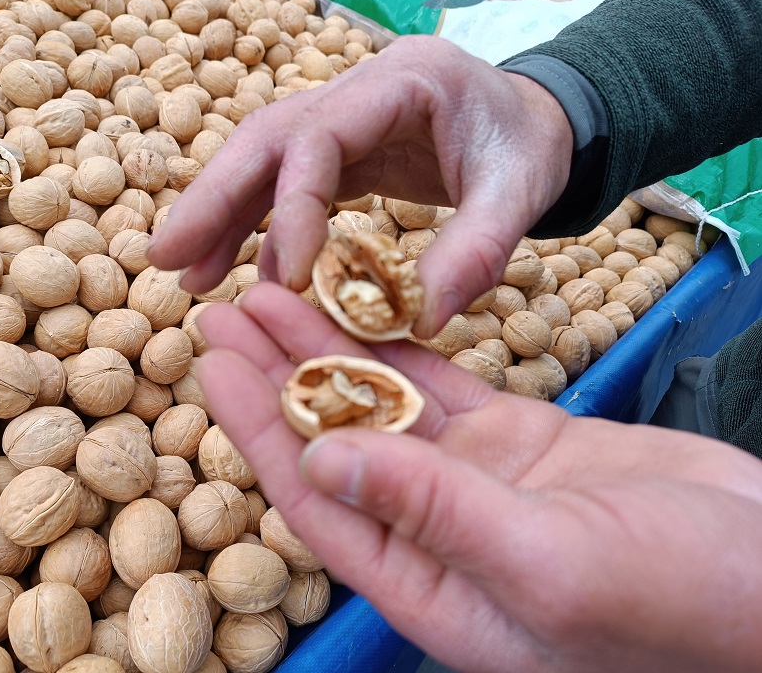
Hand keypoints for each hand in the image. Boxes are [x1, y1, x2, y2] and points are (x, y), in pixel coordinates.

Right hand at [147, 35, 572, 337]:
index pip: (321, 137)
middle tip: (165, 256)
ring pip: (264, 160)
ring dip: (222, 216)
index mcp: (401, 82)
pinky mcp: (343, 151)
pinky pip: (287, 185)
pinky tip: (243, 273)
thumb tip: (423, 321)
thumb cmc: (530, 147)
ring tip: (187, 274)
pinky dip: (261, 229)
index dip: (291, 207)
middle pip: (266, 137)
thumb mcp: (522, 191)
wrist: (537, 122)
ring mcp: (344, 118)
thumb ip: (479, 248)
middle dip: (213, 196)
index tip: (286, 280)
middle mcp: (358, 92)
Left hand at [197, 282, 761, 672]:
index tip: (213, 361)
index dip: (256, 428)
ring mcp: (472, 483)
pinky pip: (437, 387)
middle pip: (331, 442)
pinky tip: (355, 308)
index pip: (314, 498)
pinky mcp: (513, 443)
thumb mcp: (549, 561)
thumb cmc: (679, 600)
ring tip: (271, 290)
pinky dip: (396, 346)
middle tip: (222, 308)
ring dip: (324, 349)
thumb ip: (433, 512)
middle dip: (273, 374)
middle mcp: (432, 533)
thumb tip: (321, 459)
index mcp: (425, 584)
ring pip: (378, 405)